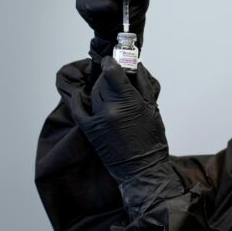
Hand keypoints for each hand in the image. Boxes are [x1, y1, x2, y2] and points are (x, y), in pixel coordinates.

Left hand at [69, 56, 166, 184]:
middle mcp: (110, 109)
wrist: (142, 170)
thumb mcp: (153, 109)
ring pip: (93, 93)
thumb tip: (136, 66)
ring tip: (108, 89)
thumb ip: (143, 85)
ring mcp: (98, 120)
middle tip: (115, 76)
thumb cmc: (152, 141)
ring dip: (100, 87)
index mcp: (128, 102)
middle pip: (103, 81)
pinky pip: (79, 110)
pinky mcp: (90, 130)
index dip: (112, 62)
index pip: (112, 71)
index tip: (113, 60)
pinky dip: (79, 100)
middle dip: (108, 76)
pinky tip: (82, 94)